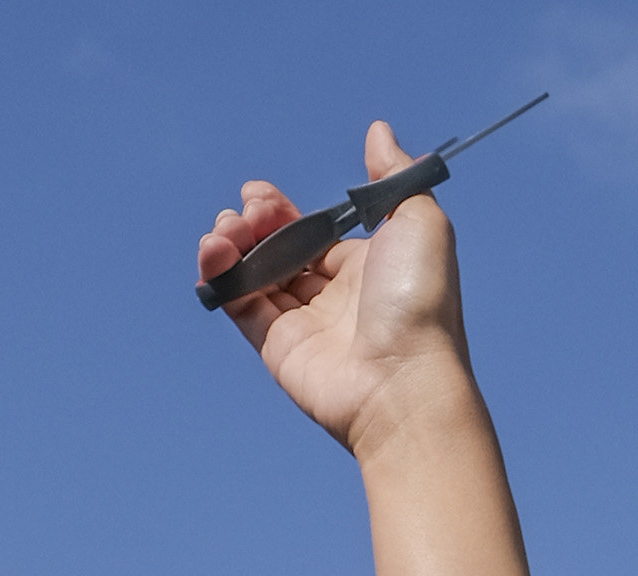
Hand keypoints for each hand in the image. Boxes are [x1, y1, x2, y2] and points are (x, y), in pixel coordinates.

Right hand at [199, 123, 477, 462]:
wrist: (403, 381)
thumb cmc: (421, 303)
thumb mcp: (421, 224)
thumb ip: (393, 176)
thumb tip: (378, 131)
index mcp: (368, 268)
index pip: (312, 231)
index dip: (283, 211)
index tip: (264, 196)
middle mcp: (335, 295)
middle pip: (278, 248)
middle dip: (254, 220)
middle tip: (251, 211)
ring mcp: (303, 322)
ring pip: (253, 272)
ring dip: (231, 242)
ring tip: (229, 231)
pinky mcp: (275, 346)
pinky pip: (237, 303)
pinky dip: (218, 274)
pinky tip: (216, 251)